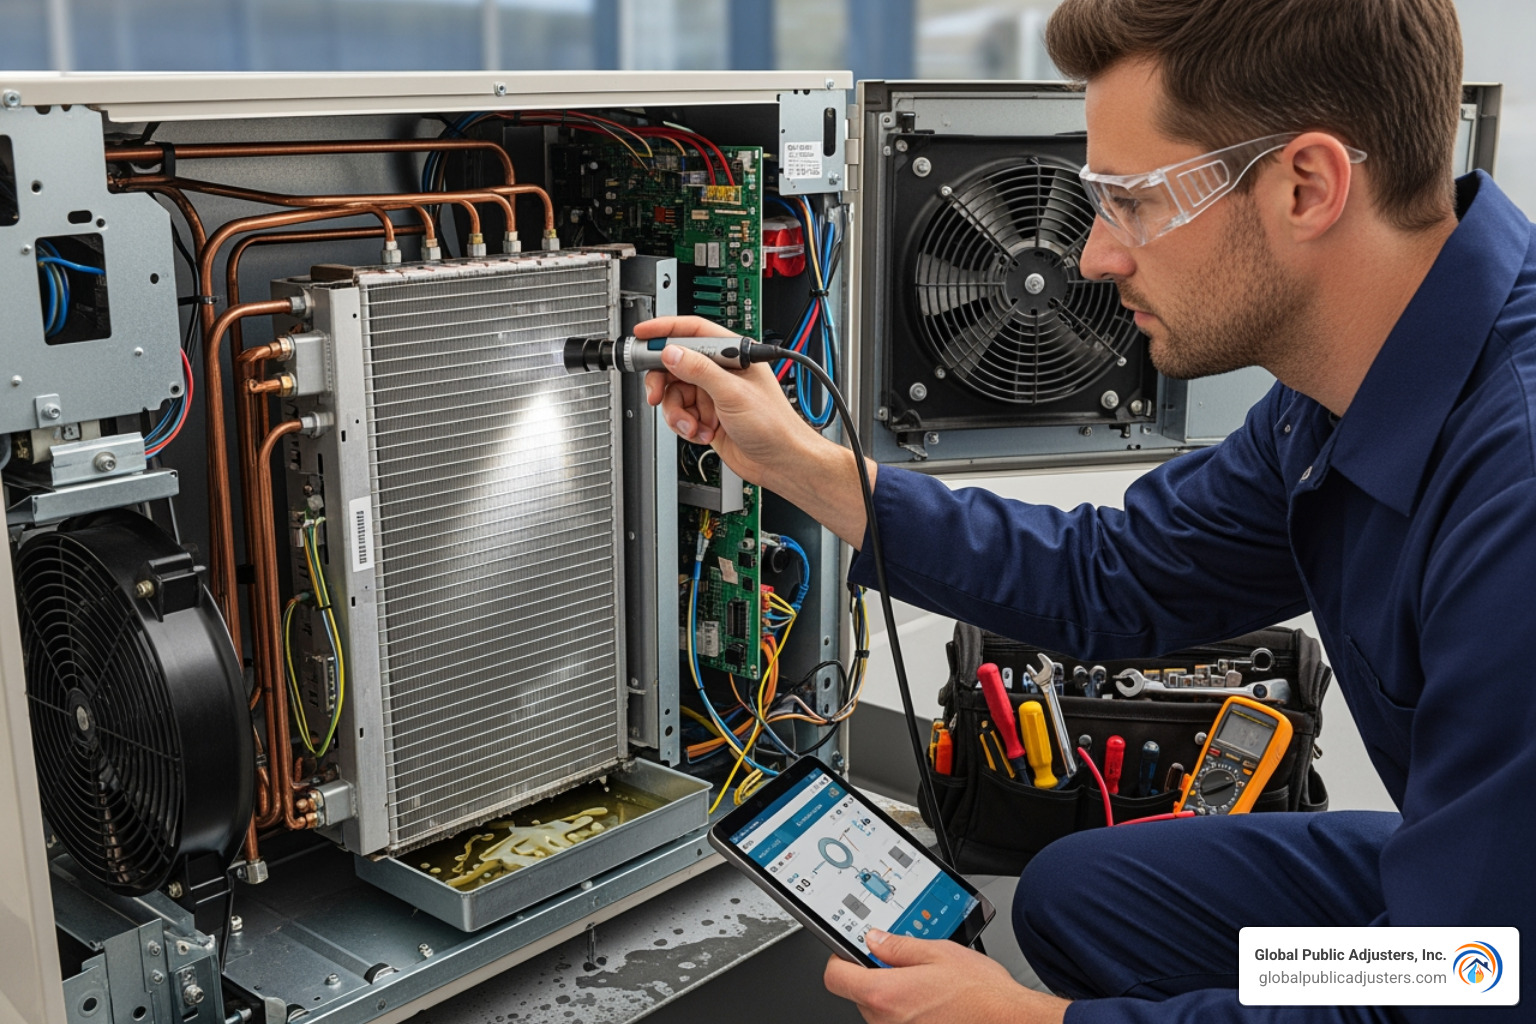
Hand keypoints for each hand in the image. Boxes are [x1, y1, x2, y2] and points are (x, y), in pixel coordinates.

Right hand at [638, 315, 824, 489]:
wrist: (780, 462)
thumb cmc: (774, 425)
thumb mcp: (733, 393)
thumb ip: (700, 371)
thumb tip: (672, 353)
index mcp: (733, 355)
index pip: (693, 332)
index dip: (665, 331)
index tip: (643, 335)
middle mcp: (721, 372)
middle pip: (676, 364)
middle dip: (663, 381)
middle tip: (656, 394)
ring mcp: (713, 395)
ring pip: (675, 394)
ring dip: (677, 412)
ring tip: (692, 425)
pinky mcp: (707, 416)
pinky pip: (681, 414)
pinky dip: (686, 426)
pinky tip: (703, 433)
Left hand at [823, 930, 1068, 1023]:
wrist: (1008, 1020)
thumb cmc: (979, 992)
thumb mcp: (937, 952)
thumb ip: (897, 946)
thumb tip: (874, 939)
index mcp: (885, 993)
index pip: (836, 977)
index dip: (840, 959)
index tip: (851, 948)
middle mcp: (886, 1020)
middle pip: (858, 993)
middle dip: (873, 974)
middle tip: (900, 960)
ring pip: (878, 1010)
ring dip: (892, 994)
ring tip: (924, 981)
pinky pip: (897, 1023)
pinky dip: (907, 1011)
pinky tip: (930, 1001)